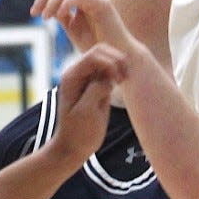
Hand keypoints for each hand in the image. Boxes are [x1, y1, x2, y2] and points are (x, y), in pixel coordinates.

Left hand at [31, 0, 130, 53]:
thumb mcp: (73, 27)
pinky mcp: (102, 3)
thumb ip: (62, 15)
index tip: (33, 13)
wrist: (115, 55)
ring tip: (46, 17)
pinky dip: (66, 3)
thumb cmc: (95, 43)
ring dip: (52, 1)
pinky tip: (59, 16)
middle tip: (35, 13)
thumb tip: (46, 7)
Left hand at [50, 43, 128, 167]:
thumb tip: (109, 77)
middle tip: (125, 78)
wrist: (73, 147)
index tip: (118, 80)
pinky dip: (118, 72)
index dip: (110, 62)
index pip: (94, 55)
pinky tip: (123, 81)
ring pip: (107, 58)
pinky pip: (109, 70)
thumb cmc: (78, 132)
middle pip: (101, 51)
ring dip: (119, 65)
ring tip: (125, 80)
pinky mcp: (95, 85)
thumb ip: (95, 90)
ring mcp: (87, 78)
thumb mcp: (86, 112)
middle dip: (116, 60)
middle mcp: (78, 73)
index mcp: (72, 76)